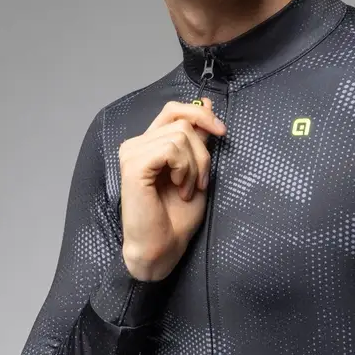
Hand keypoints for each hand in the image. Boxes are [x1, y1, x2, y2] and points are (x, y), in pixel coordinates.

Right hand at [117, 97, 225, 280]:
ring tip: (187, 190)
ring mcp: (132, 153)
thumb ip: (198, 140)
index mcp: (150, 144)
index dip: (200, 114)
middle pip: (182, 121)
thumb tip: (206, 105)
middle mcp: (137, 144)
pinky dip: (184, 169)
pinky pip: (171, 149)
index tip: (221, 131)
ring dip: (194, 166)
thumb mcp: (196, 170)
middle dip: (202, 151)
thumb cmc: (177, 217)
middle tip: (202, 181)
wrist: (163, 248)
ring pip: (180, 135)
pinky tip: (179, 188)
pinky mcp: (133, 165)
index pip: (174, 110)